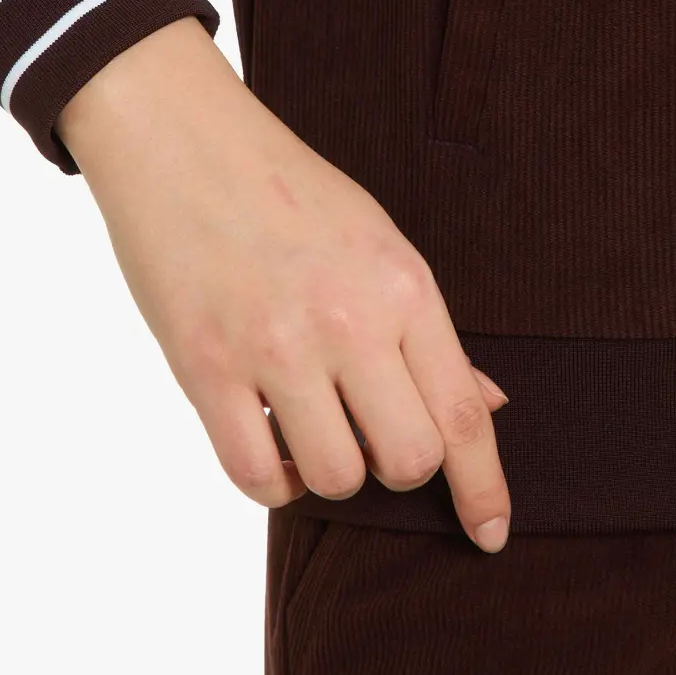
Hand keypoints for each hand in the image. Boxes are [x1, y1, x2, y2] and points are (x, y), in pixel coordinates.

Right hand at [56, 17, 511, 552]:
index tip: (490, 533)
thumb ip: (428, 331)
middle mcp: (348, 321)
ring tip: (311, 426)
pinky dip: (271, 480)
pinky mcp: (204, 367)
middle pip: (407, 460)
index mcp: (403, 286)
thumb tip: (487, 405)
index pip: (462, 414)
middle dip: (398, 468)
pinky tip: (270, 442)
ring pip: (336, 479)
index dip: (484, 488)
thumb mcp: (380, 243)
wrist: (185, 142)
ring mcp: (274, 346)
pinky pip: (253, 476)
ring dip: (330, 471)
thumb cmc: (289, 192)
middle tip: (369, 433)